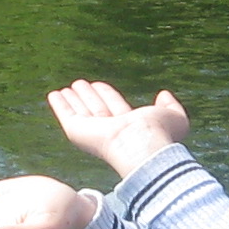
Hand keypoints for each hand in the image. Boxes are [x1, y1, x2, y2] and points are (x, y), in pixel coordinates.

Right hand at [48, 81, 189, 178]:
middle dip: (88, 95)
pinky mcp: (77, 131)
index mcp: (129, 126)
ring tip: (67, 87)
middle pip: (95, 107)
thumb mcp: (174, 117)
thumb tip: (163, 94)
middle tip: (80, 83)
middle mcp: (109, 129)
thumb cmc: (159, 134)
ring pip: (81, 109)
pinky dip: (58, 105)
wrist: (140, 145)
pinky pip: (65, 114)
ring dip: (73, 98)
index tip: (99, 85)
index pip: (114, 106)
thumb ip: (171, 106)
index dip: (106, 95)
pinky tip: (53, 95)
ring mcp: (92, 131)